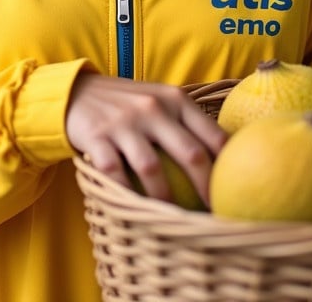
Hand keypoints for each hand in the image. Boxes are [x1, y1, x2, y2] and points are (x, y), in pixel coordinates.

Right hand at [65, 72, 226, 206]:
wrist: (78, 92)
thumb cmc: (130, 104)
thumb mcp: (161, 100)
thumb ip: (187, 121)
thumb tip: (226, 158)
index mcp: (175, 99)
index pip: (212, 134)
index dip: (227, 166)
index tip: (233, 190)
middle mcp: (153, 108)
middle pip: (190, 153)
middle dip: (206, 188)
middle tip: (212, 213)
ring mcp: (124, 123)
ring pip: (152, 169)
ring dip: (166, 200)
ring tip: (174, 219)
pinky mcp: (98, 138)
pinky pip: (115, 174)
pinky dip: (126, 195)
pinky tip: (135, 210)